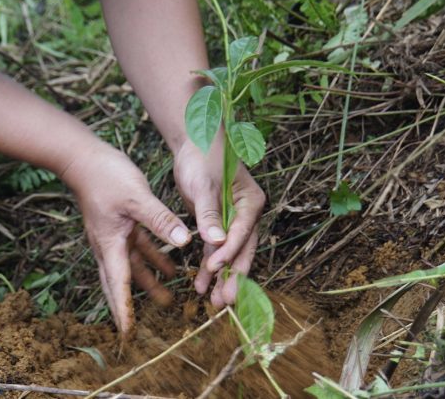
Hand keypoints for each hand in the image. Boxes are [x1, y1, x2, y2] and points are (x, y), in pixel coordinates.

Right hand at [61, 143, 190, 333]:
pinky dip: (153, 258)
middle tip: (140, 329)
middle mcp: (109, 245)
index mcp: (110, 244)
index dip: (123, 310)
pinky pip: (138, 248)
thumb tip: (184, 243)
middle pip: (121, 282)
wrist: (82, 157)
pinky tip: (170, 265)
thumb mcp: (137, 198)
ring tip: (168, 299)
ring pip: (132, 267)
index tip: (127, 334)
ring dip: (148, 282)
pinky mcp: (119, 224)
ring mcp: (113, 235)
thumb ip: (161, 221)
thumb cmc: (105, 176)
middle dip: (131, 305)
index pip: (119, 284)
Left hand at [173, 138, 265, 307]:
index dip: (229, 253)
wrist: (193, 142)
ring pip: (230, 254)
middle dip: (234, 277)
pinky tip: (201, 285)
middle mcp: (247, 214)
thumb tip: (215, 242)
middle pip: (242, 250)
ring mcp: (234, 220)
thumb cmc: (202, 158)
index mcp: (251, 202)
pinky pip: (216, 250)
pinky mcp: (218, 223)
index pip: (242, 233)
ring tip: (211, 301)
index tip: (214, 269)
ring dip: (221, 277)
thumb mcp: (203, 185)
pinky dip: (210, 266)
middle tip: (225, 302)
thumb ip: (209, 214)